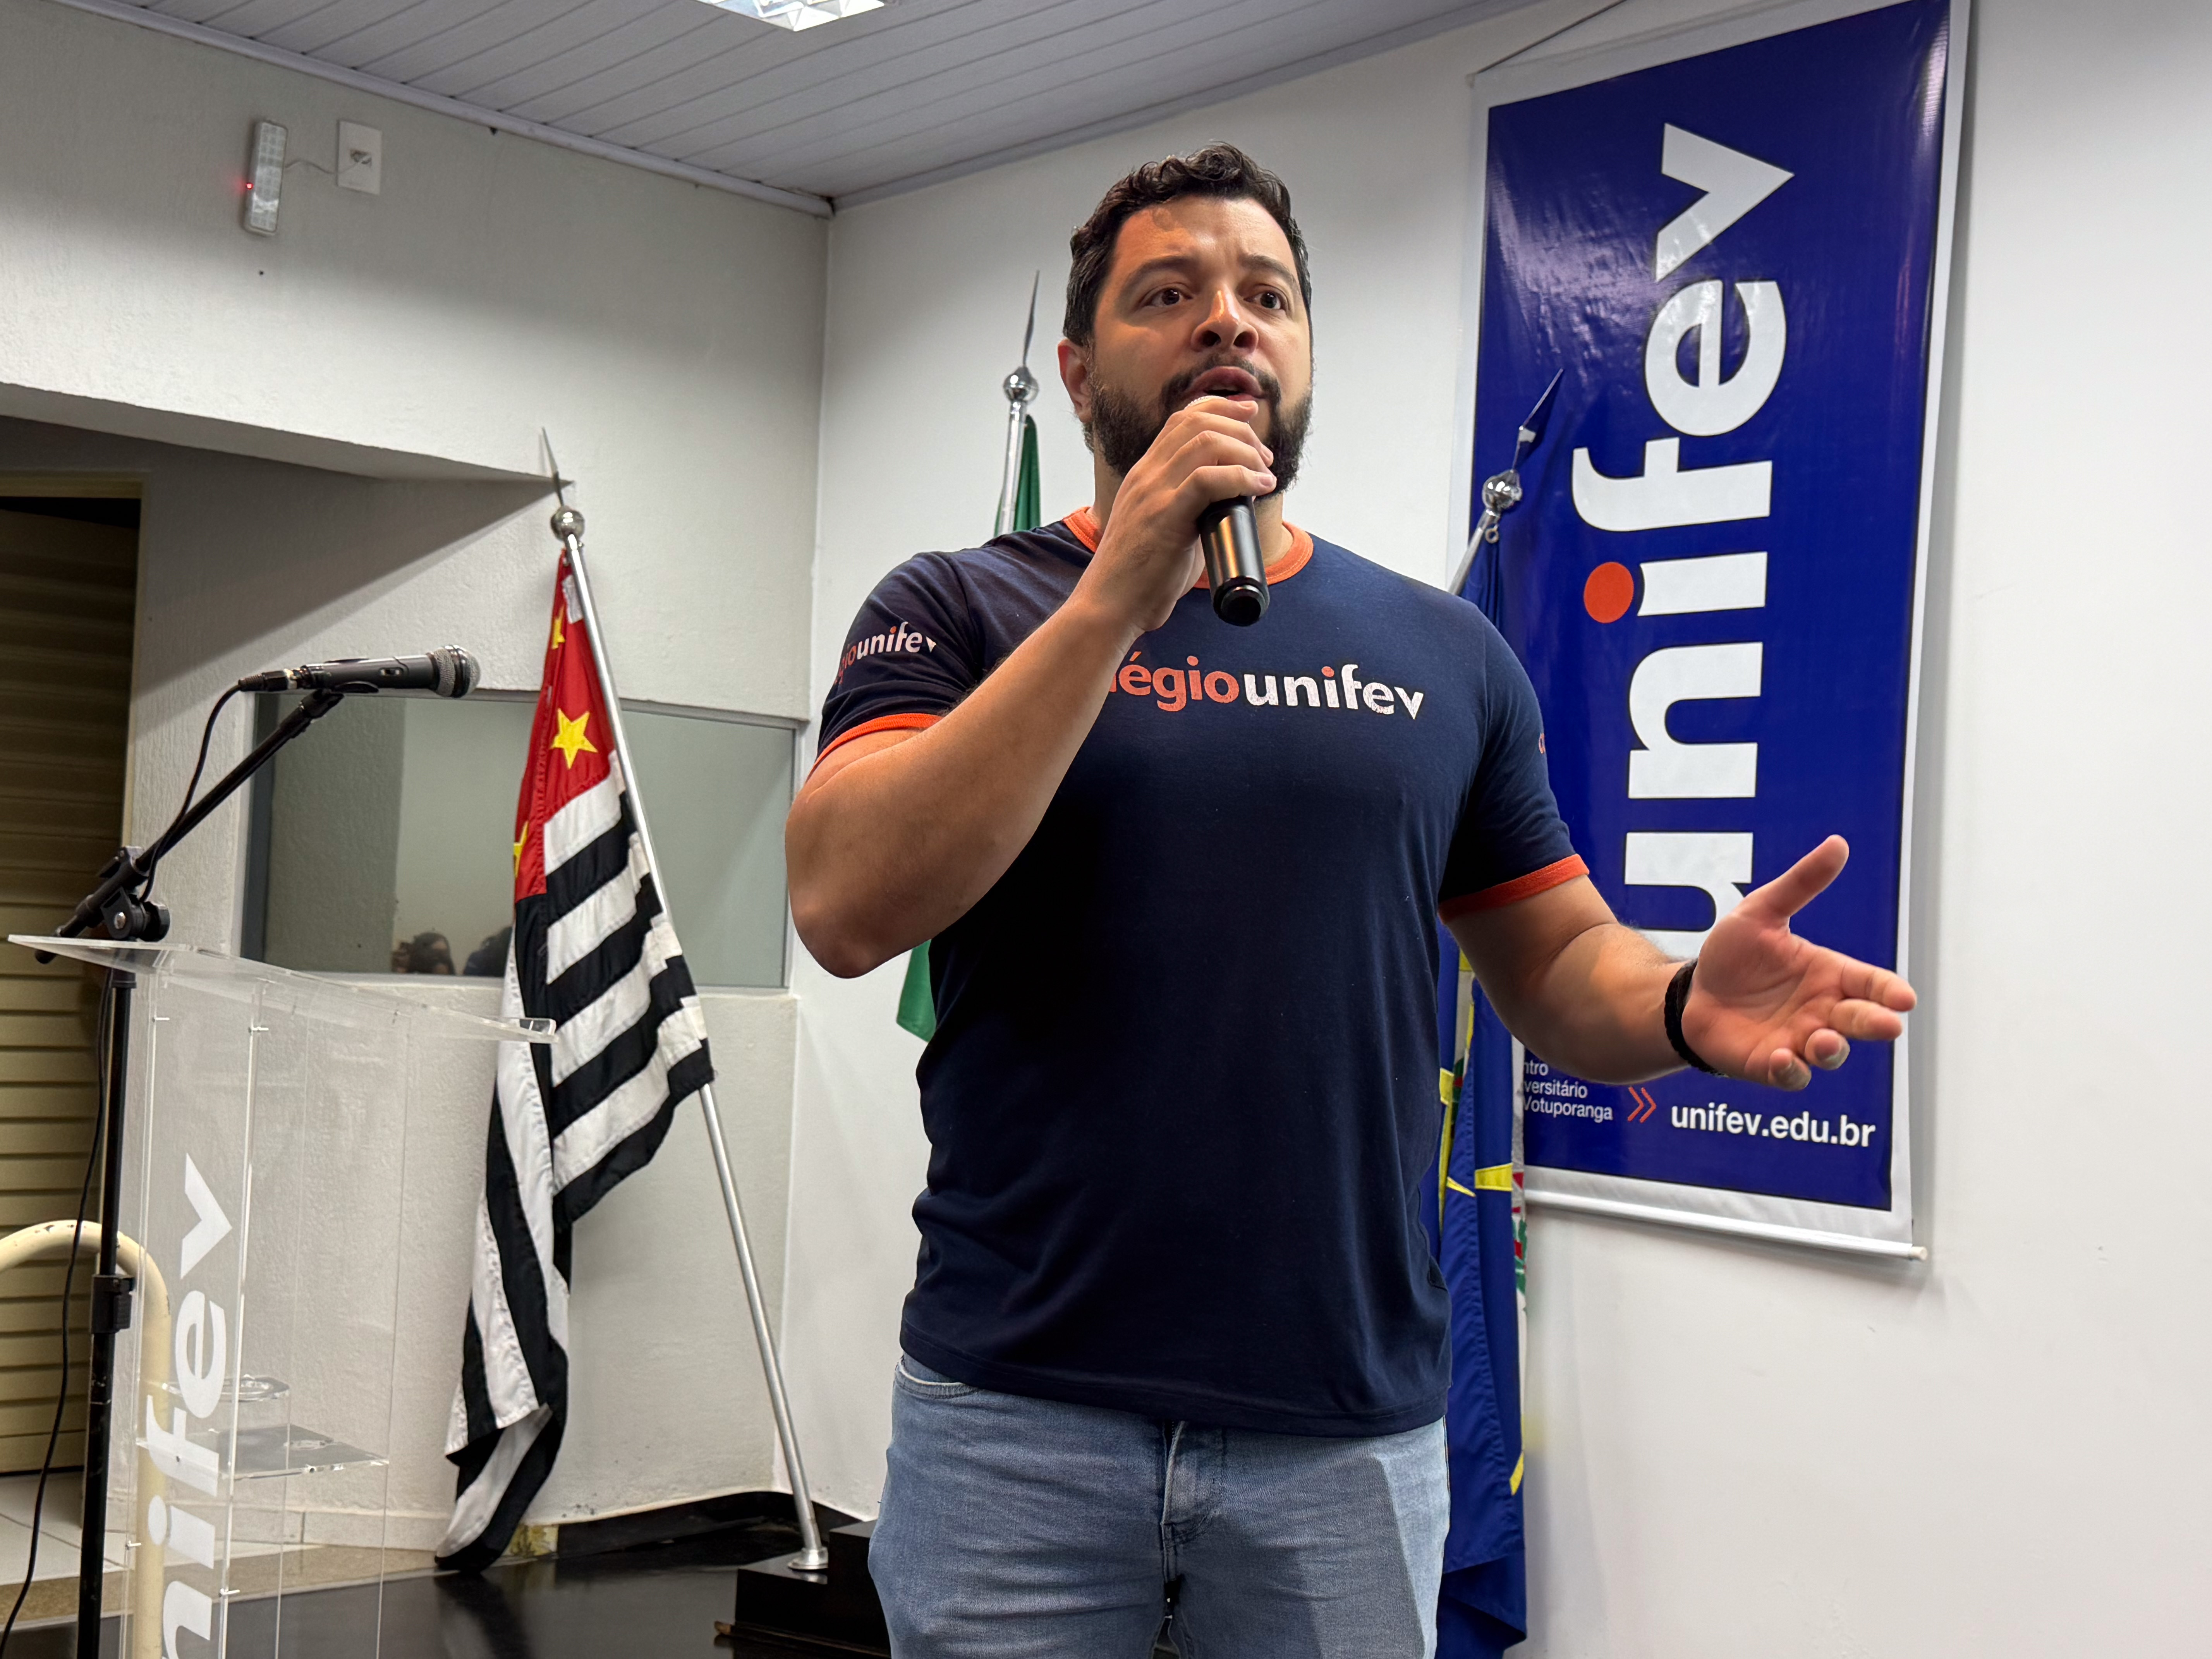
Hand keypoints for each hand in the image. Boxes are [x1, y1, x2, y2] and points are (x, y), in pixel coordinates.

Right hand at [1078, 395, 1275, 634]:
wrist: (1110, 605)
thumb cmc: (1140, 577)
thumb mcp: (1163, 528)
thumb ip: (1189, 509)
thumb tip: (1229, 505)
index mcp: (1144, 475)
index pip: (1181, 419)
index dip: (1220, 408)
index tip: (1249, 414)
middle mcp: (1146, 475)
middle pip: (1197, 422)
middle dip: (1240, 430)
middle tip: (1264, 458)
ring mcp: (1153, 493)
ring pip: (1205, 443)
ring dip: (1245, 452)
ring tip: (1264, 474)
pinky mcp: (1165, 517)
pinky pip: (1207, 479)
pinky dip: (1240, 477)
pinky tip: (1258, 488)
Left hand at [1682, 836, 1916, 1090]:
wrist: (1692, 993)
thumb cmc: (1733, 955)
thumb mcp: (1761, 912)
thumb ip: (1800, 884)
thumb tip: (1837, 844)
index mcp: (1829, 975)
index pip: (1871, 983)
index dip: (1889, 992)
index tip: (1905, 998)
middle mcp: (1822, 1011)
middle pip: (1861, 1021)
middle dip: (1875, 1024)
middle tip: (1888, 1025)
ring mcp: (1800, 1040)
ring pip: (1831, 1053)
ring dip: (1831, 1049)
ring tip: (1822, 1040)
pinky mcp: (1772, 1064)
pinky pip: (1791, 1076)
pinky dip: (1791, 1071)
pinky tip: (1782, 1059)